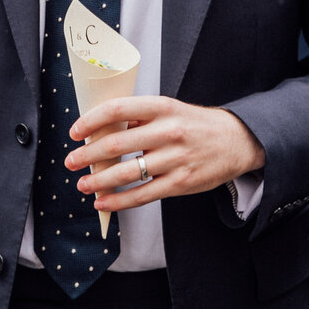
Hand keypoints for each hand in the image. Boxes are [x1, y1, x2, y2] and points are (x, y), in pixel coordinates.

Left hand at [65, 96, 264, 215]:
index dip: (90, 121)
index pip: (117, 110)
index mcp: (162, 107)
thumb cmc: (194, 124)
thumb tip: (99, 130)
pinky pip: (143, 195)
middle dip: (87, 155)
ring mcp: (175, 159)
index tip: (74, 131)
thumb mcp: (170, 109)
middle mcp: (168, 131)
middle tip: (70, 162)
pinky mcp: (181, 183)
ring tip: (83, 184)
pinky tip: (103, 202)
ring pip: (127, 174)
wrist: (238, 141)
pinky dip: (119, 201)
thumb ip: (139, 117)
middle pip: (117, 145)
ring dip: (99, 181)